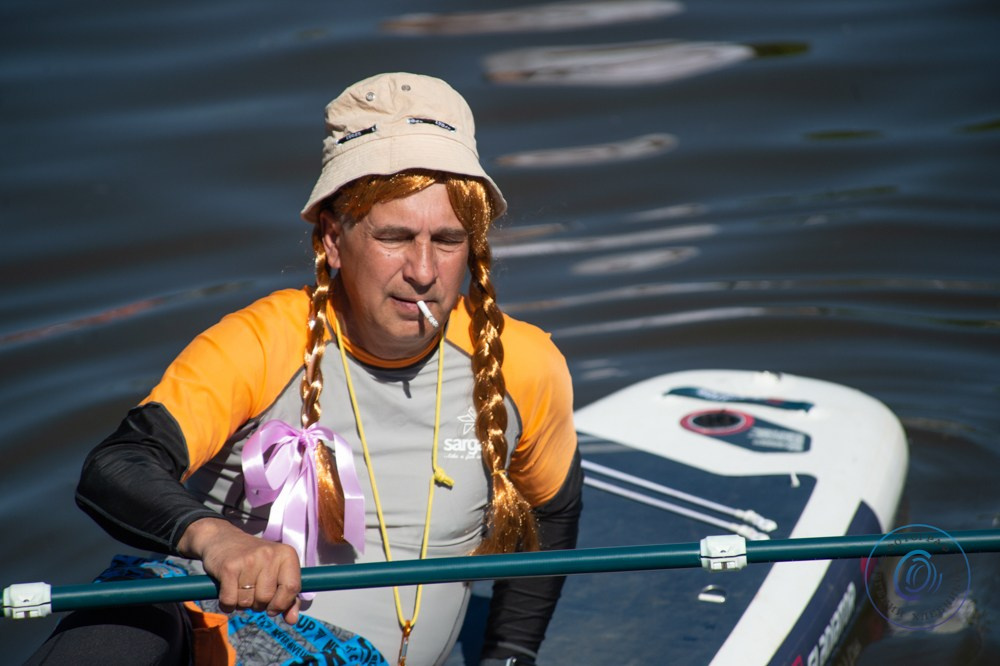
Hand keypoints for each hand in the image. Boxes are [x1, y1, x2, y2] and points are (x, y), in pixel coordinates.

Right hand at [178, 517, 301, 623]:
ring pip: (247, 602)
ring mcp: (248, 560)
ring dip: (242, 602)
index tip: (273, 605)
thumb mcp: (276, 572)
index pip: (292, 588)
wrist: (222, 539)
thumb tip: (292, 619)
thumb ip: (288, 597)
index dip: (282, 603)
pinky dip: (227, 604)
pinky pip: (229, 602)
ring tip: (240, 586)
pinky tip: (228, 590)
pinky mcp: (228, 568)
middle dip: (258, 603)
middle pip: (267, 598)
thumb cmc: (253, 560)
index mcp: (286, 554)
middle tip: (252, 590)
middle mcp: (269, 554)